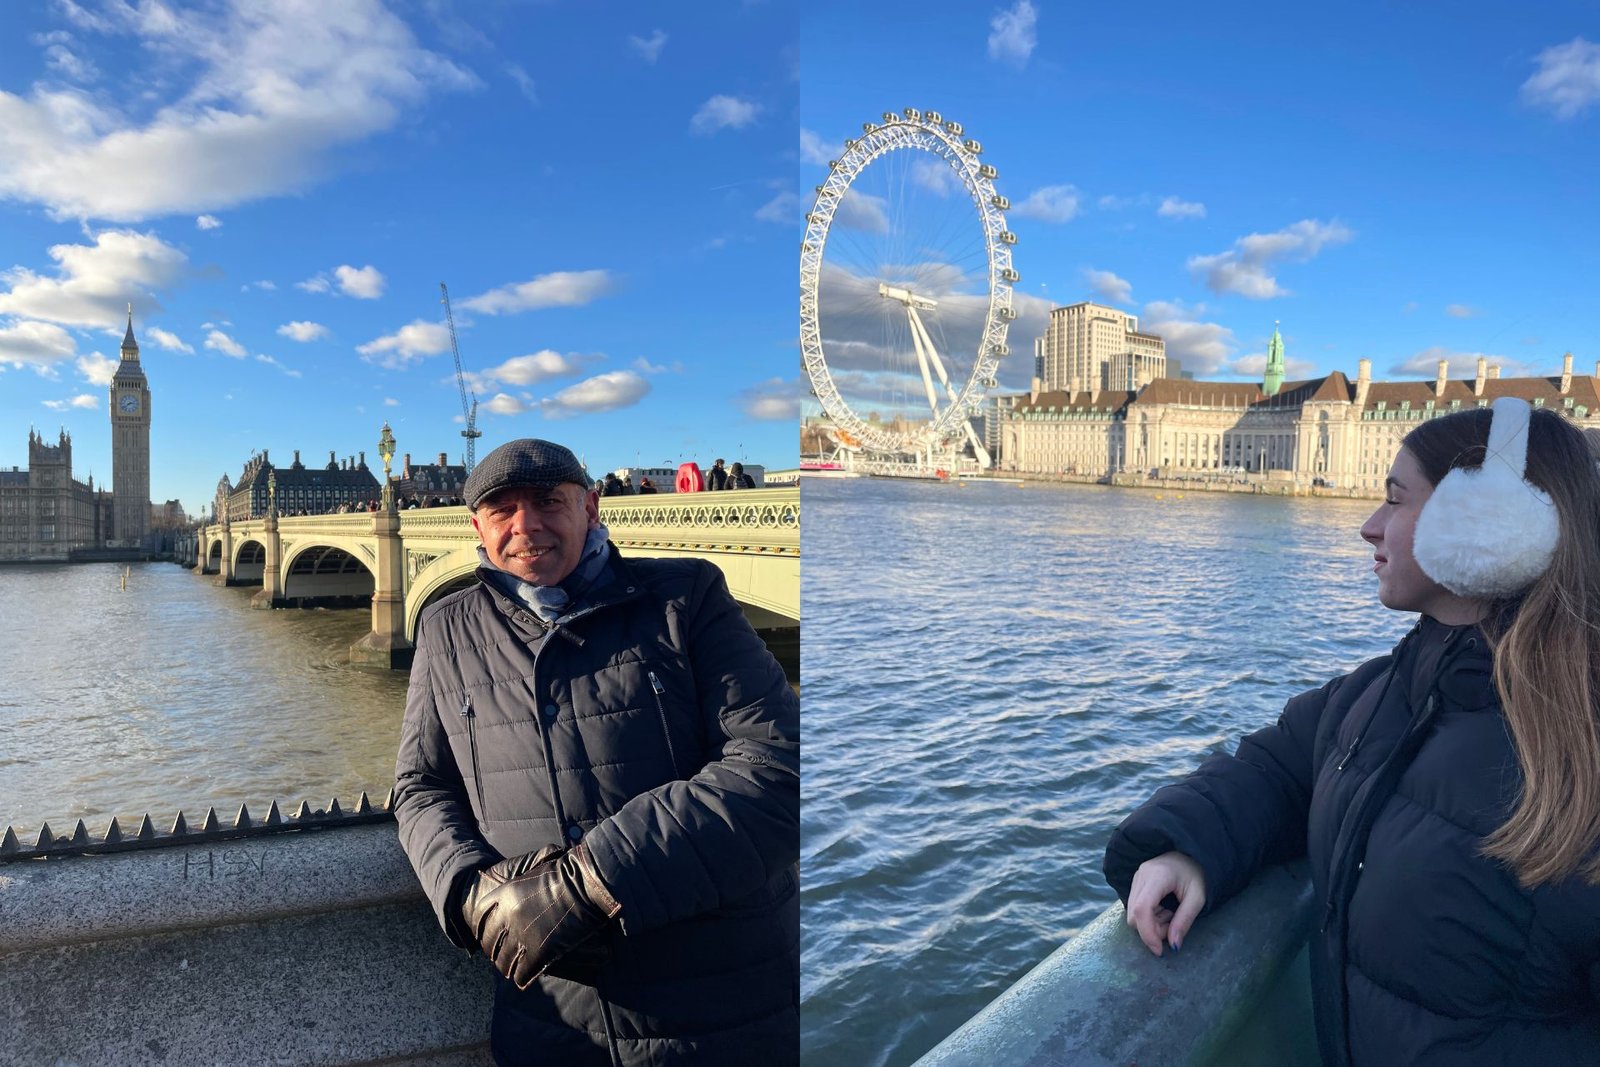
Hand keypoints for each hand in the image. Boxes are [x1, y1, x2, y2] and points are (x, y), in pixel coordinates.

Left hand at [460, 842, 621, 988]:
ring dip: (506, 968)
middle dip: (492, 951)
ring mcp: (521, 935)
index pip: (480, 915)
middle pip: (489, 941)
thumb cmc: (565, 874)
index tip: (481, 934)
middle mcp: (507, 916)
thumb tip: (515, 899)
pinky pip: (522, 972)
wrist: (583, 884)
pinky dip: (522, 977)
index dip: (479, 927)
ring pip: (503, 961)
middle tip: (499, 956)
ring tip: (511, 971)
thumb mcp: (532, 875)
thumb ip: (518, 890)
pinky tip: (524, 979)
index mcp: (505, 894)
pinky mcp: (537, 951)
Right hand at [1125, 850, 1205, 956]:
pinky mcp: (1136, 882)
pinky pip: (1135, 908)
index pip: (1141, 909)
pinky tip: (1163, 909)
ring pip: (1133, 914)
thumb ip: (1184, 921)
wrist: (1191, 854)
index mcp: (1157, 876)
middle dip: (1152, 930)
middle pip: (1134, 915)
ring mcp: (1136, 878)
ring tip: (1171, 915)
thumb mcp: (1197, 899)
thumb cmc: (1197, 874)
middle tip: (1173, 927)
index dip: (1147, 934)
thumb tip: (1174, 946)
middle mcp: (1141, 875)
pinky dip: (1149, 916)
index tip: (1159, 951)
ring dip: (1152, 923)